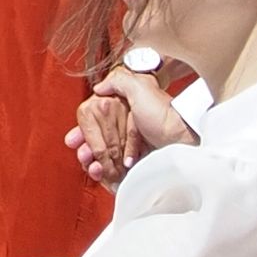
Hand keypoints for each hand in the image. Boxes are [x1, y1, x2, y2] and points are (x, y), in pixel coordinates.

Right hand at [72, 63, 198, 190]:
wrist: (183, 141)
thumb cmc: (165, 115)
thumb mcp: (141, 88)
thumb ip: (119, 81)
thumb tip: (98, 87)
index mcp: (124, 111)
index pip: (95, 122)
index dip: (82, 131)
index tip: (73, 140)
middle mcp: (126, 130)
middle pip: (96, 142)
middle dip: (85, 149)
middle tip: (82, 156)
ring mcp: (131, 149)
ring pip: (102, 158)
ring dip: (93, 163)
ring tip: (93, 167)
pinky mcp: (136, 166)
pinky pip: (114, 172)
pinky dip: (104, 174)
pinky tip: (100, 173)